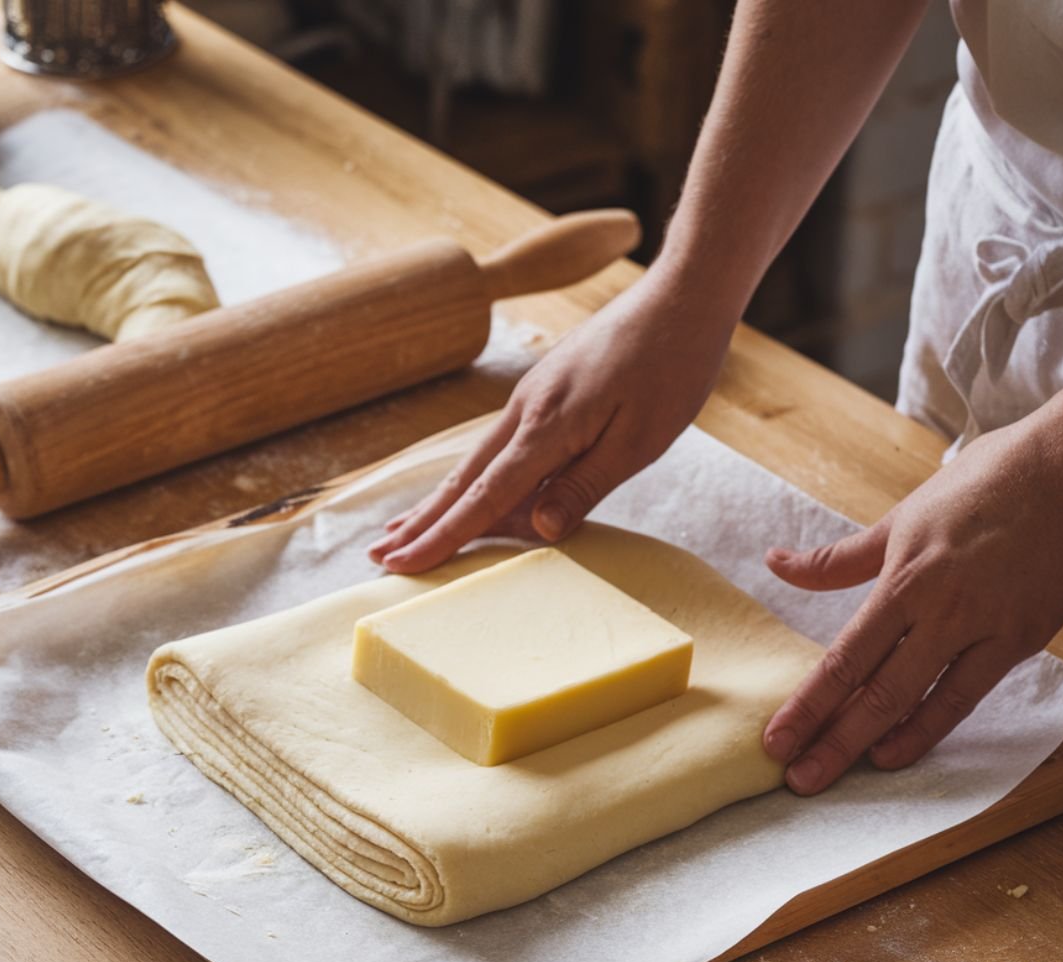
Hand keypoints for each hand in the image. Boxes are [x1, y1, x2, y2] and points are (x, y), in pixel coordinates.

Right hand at [368, 266, 737, 572]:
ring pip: (474, 460)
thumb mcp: (639, 440)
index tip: (405, 564)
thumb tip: (535, 529)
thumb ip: (583, 485)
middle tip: (379, 555)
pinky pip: (497, 445)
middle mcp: (525, 411)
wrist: (682, 296)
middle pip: (463, 478)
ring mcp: (531, 398)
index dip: (445, 535)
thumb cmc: (671, 367)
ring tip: (400, 529)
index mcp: (547, 427)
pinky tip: (463, 489)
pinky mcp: (544, 392)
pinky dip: (471, 476)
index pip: (485, 496)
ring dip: (437, 499)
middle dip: (421, 521)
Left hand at [762, 412, 1062, 793]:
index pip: (845, 657)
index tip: (775, 739)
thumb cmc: (986, 485)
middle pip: (874, 690)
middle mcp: (941, 612)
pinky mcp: (1022, 640)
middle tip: (796, 779)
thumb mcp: (901, 519)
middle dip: (830, 740)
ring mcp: (985, 630)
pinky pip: (968, 696)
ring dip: (872, 743)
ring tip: (834, 777)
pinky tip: (897, 752)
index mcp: (906, 580)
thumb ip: (839, 558)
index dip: (808, 704)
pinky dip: (929, 728)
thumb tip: (776, 564)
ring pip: (918, 700)